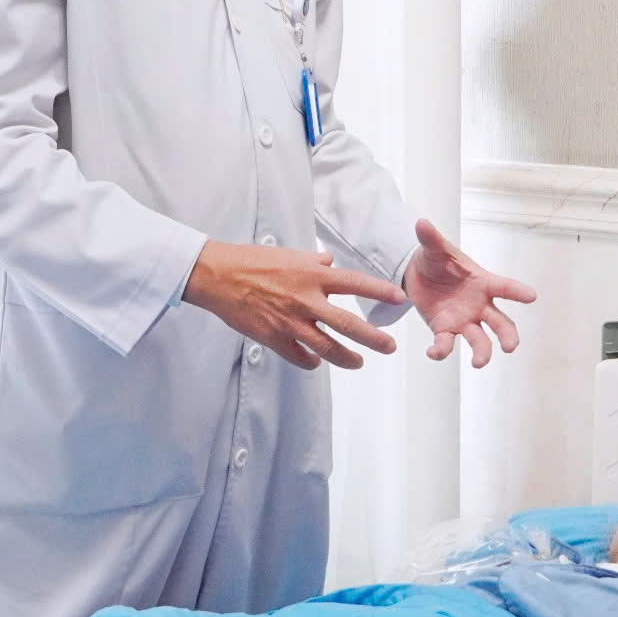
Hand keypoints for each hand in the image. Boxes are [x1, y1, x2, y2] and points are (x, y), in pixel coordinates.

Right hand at [183, 241, 406, 370]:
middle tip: (389, 347)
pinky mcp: (273, 338)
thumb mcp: (288, 254)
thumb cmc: (252, 261)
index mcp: (312, 275)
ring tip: (359, 362)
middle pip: (348, 324)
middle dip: (374, 338)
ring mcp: (290, 322)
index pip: (355, 283)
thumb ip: (313, 261)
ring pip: (327, 348)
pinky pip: (300, 356)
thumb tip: (330, 261)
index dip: (380, 291)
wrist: (218, 276)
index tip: (399, 298)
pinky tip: (316, 361)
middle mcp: (306, 299)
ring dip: (347, 358)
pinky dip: (311, 361)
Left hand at [403, 219, 536, 367]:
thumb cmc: (436, 259)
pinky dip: (441, 351)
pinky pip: (447, 344)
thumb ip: (430, 239)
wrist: (417, 274)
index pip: (504, 287)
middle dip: (508, 336)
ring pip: (480, 340)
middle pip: (501, 323)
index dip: (518, 291)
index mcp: (482, 282)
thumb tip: (421, 222)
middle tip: (510, 346)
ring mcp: (464, 320)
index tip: (532, 296)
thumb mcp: (433, 248)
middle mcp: (479, 305)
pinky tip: (433, 352)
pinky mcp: (446, 330)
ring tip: (479, 363)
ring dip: (482, 353)